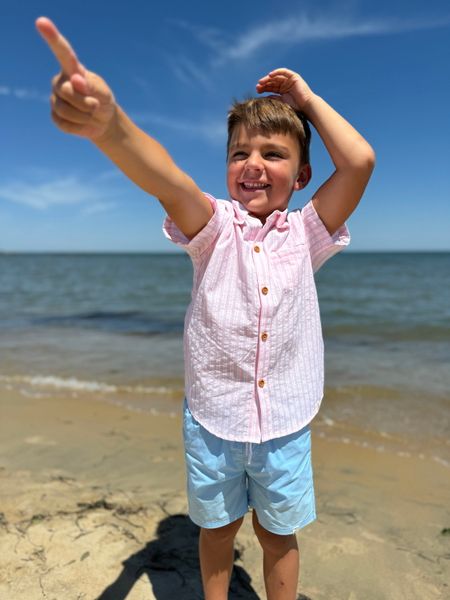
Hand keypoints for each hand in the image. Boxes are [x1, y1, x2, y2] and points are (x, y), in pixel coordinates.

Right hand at [35, 17, 116, 141]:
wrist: (103, 121)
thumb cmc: (103, 100)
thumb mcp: (103, 92)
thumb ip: (91, 86)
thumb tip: (76, 80)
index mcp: (72, 70)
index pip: (62, 52)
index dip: (52, 38)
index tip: (42, 22)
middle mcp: (60, 82)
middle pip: (67, 91)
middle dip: (85, 102)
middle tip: (95, 105)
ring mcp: (56, 99)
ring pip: (65, 110)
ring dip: (84, 116)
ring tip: (91, 114)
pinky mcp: (55, 116)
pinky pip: (64, 124)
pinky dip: (79, 127)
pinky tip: (84, 123)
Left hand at [256, 68, 313, 111]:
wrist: (306, 106)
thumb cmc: (296, 107)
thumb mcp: (282, 102)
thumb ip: (274, 98)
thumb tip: (264, 98)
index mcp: (282, 91)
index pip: (271, 88)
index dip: (264, 88)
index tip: (257, 90)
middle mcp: (285, 84)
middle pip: (272, 82)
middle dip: (265, 83)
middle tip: (258, 86)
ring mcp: (289, 80)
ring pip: (276, 77)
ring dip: (268, 78)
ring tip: (261, 82)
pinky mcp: (294, 76)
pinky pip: (284, 72)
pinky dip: (277, 72)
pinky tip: (270, 75)